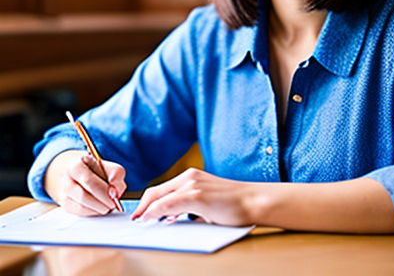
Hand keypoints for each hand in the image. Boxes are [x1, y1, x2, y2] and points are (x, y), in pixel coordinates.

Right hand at [44, 150, 126, 215]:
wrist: (78, 173)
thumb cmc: (95, 169)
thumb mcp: (107, 165)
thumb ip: (116, 173)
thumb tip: (115, 190)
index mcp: (76, 165)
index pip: (89, 181)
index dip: (103, 190)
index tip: (115, 194)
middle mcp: (66, 180)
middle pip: (84, 196)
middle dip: (102, 201)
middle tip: (114, 203)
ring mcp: (64, 194)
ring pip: (82, 207)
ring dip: (99, 208)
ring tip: (109, 204)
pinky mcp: (66, 206)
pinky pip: (81, 213)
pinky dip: (94, 212)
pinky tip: (101, 206)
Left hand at [131, 168, 254, 225]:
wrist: (253, 200)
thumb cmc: (234, 204)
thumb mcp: (207, 202)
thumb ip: (189, 206)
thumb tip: (170, 218)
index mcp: (192, 176)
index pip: (161, 189)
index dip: (147, 203)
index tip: (139, 215)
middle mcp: (189, 177)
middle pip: (155, 192)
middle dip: (141, 207)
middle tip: (134, 221)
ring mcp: (192, 185)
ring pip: (158, 198)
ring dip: (146, 211)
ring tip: (140, 222)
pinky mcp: (196, 195)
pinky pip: (167, 205)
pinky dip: (154, 213)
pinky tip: (150, 220)